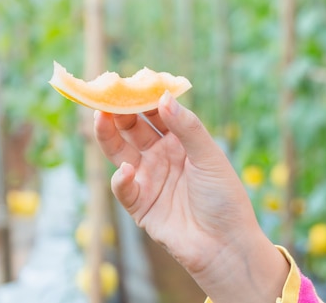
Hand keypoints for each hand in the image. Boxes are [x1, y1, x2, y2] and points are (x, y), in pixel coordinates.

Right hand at [93, 91, 288, 302]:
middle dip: (121, 111)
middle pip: (134, 129)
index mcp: (182, 142)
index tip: (131, 80)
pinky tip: (126, 170)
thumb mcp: (210, 157)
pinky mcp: (140, 205)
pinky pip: (123, 188)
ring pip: (121, 152)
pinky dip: (120, 179)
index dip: (144, 97)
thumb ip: (187, 128)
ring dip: (109, 136)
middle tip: (107, 94)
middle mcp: (162, 157)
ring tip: (99, 118)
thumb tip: (164, 97)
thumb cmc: (224, 197)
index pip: (157, 113)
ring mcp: (150, 179)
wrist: (225, 245)